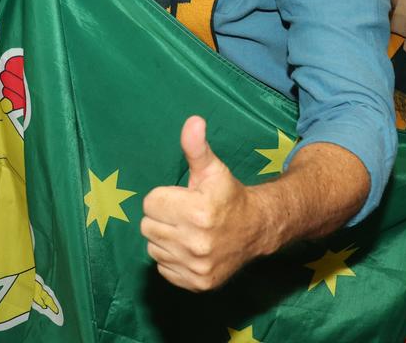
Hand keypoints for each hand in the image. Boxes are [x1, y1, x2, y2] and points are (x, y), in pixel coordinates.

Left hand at [140, 116, 269, 290]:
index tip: (182, 198)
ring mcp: (197, 267)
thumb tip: (193, 121)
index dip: (164, 197)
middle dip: (162, 217)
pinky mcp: (197, 283)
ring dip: (164, 238)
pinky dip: (171, 259)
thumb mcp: (212, 169)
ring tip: (186, 231)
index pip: (150, 203)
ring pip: (153, 248)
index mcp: (198, 212)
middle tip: (183, 214)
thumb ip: (196, 147)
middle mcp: (197, 243)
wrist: (258, 230)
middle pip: (148, 226)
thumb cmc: (229, 195)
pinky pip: (163, 268)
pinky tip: (188, 249)